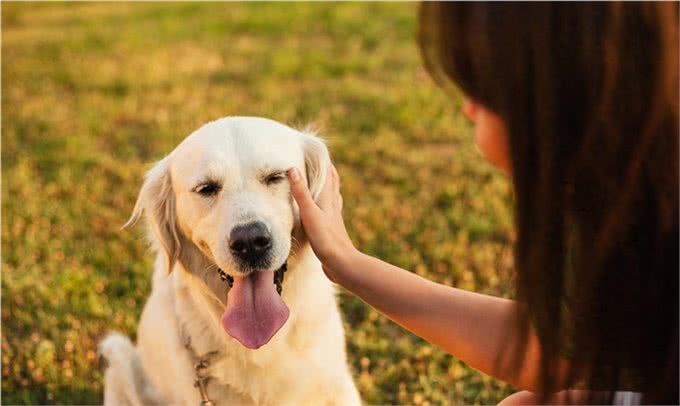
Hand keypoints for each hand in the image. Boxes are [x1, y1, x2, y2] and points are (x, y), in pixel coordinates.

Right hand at [287, 163, 357, 281]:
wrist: (342, 263)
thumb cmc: (326, 238)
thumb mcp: (310, 214)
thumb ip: (301, 192)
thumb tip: (292, 168)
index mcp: (328, 198)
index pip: (328, 171)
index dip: (322, 158)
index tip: (314, 146)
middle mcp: (333, 204)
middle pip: (332, 180)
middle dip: (326, 168)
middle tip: (317, 158)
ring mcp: (334, 216)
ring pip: (332, 194)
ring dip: (327, 183)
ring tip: (320, 178)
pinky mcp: (332, 227)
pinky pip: (330, 208)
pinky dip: (327, 201)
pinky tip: (325, 207)